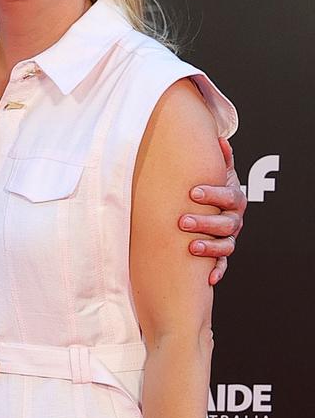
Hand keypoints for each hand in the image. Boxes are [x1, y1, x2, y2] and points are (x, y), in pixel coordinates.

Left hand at [179, 138, 245, 285]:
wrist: (216, 205)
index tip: (193, 192)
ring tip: (192, 247)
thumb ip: (220, 157)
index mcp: (234, 198)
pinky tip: (209, 278)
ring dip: (210, 247)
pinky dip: (217, 271)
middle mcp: (234, 219)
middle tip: (183, 221)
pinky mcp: (222, 254)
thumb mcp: (218, 171)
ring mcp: (229, 238)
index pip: (228, 196)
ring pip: (226, 245)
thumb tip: (219, 138)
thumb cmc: (213, 186)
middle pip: (226, 223)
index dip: (212, 194)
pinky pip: (223, 265)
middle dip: (205, 223)